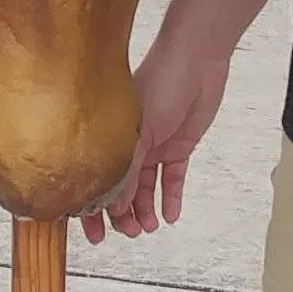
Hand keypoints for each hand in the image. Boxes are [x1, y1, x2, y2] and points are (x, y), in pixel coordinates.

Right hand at [78, 37, 230, 243]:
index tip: (94, 232)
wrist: (198, 59)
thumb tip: (112, 205)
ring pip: (147, 186)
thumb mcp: (141, 128)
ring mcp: (157, 143)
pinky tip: (170, 216)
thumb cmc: (162, 79)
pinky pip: (173, 178)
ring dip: (147, 209)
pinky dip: (171, 197)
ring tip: (148, 227)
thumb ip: (129, 167)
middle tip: (128, 233)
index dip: (94, 204)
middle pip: (123, 185)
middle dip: (122, 212)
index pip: (98, 174)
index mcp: (113, 131)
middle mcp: (133, 140)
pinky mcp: (181, 145)